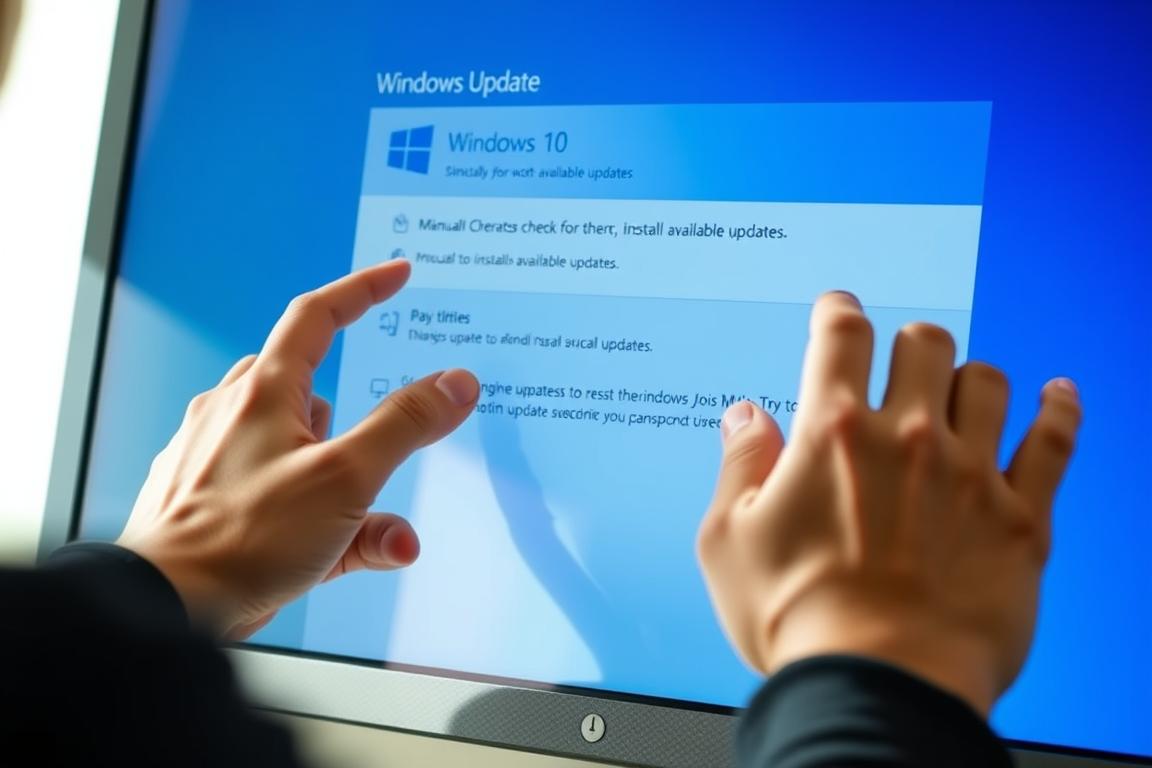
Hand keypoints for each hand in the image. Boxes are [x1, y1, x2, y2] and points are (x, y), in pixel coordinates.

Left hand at [116, 260, 478, 636]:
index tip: (397, 275)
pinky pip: (267, 490)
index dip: (362, 290)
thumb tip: (456, 383)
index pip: (318, 316)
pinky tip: (324, 550)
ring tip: (356, 515)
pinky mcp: (201, 503)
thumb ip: (405, 427)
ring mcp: (209, 458)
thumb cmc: (247, 538)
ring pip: (286, 443)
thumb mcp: (346, 478)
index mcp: (262, 393)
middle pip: (299, 382)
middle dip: (343, 403)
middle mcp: (229, 414)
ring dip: (327, 467)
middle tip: (373, 433)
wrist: (162, 606)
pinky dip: (302, 511)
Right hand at [697, 292, 1080, 714]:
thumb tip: (745, 416)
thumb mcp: (728, 542)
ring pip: (987, 381)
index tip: (838, 309)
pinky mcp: (1021, 517)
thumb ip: (739, 466)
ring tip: (961, 387)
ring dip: (970, 375)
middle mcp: (907, 437)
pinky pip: (1054, 441)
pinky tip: (1058, 393)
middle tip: (900, 360)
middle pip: (924, 343)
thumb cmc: (797, 620)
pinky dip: (1058, 409)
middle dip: (908, 343)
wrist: (880, 687)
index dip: (838, 311)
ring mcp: (970, 473)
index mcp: (832, 434)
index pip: (841, 336)